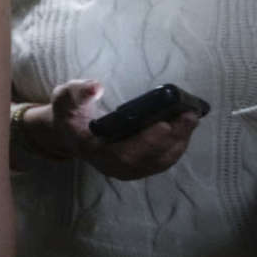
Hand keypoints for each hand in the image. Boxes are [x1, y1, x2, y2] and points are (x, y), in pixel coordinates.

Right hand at [23, 79, 200, 179]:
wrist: (71, 131)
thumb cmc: (70, 113)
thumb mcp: (65, 98)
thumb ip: (77, 92)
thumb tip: (96, 87)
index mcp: (94, 151)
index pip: (124, 154)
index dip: (146, 142)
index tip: (163, 123)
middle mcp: (113, 166)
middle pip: (149, 159)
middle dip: (172, 138)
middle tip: (189, 115)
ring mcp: (128, 169)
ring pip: (160, 161)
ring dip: (179, 141)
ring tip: (191, 118)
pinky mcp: (139, 166)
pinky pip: (163, 160)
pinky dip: (177, 145)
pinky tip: (186, 127)